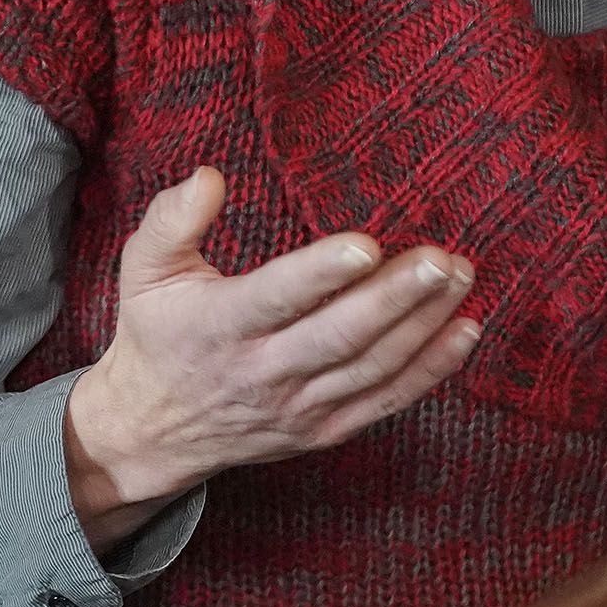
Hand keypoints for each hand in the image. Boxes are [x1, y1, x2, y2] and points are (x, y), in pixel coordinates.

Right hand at [62, 167, 481, 551]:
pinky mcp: (323, 430)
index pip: (275, 298)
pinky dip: (429, 371)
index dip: (320, 273)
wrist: (153, 430)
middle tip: (441, 259)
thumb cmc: (156, 332)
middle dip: (394, 298)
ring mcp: (297, 407)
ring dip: (422, 325)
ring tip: (459, 278)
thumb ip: (172, 219)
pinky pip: (383, 401)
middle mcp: (262, 372)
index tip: (367, 243)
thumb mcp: (143, 268)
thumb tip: (210, 176)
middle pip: (338, 337)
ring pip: (370, 368)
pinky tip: (463, 333)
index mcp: (218, 326)